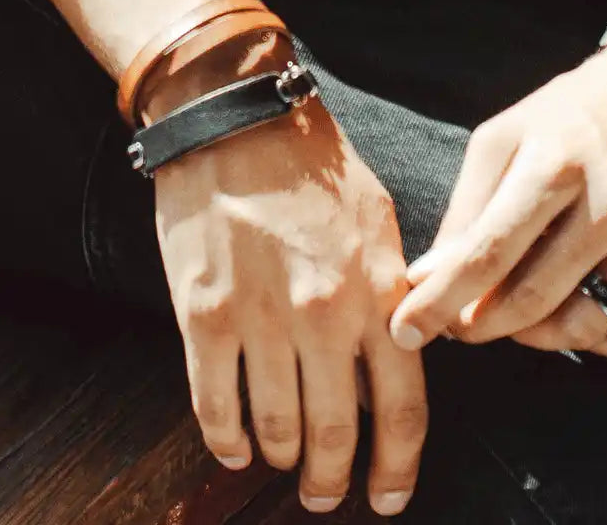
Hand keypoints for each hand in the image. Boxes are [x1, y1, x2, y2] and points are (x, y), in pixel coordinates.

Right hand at [146, 40, 425, 515]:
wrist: (235, 120)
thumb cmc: (315, 171)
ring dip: (283, 459)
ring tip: (284, 465)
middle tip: (327, 498)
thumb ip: (393, 300)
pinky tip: (235, 449)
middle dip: (333, 479)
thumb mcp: (381, 229)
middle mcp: (324, 317)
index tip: (390, 497)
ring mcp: (260, 320)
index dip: (399, 467)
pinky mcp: (203, 316)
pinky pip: (213, 404)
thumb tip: (394, 366)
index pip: (404, 409)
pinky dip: (226, 439)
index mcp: (379, 296)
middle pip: (337, 433)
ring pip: (276, 427)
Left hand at [390, 38, 606, 357]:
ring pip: (586, 328)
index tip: (404, 332)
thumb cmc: (578, 111)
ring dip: (537, 339)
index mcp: (558, 164)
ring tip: (516, 318)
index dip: (439, 303)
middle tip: (459, 327)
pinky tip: (578, 320)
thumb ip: (466, 210)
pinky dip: (602, 346)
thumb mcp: (508, 137)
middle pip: (532, 301)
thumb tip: (427, 280)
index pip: (486, 255)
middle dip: (480, 327)